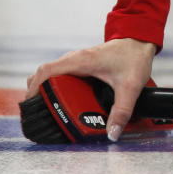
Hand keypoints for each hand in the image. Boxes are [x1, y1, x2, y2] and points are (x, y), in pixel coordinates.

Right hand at [26, 38, 156, 141]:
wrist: (141, 41)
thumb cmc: (134, 57)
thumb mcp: (131, 86)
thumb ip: (122, 110)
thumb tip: (112, 132)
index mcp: (81, 61)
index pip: (46, 71)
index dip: (34, 88)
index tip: (31, 106)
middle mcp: (75, 59)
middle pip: (44, 75)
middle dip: (38, 94)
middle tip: (41, 114)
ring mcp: (77, 61)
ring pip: (51, 75)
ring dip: (48, 91)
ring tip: (51, 111)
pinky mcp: (81, 65)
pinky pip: (61, 75)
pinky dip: (57, 87)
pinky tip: (66, 102)